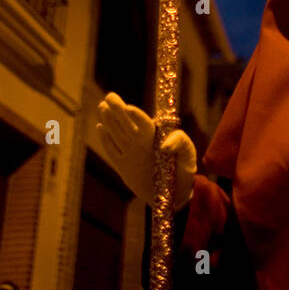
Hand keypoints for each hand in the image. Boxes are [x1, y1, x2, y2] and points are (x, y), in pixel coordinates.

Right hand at [97, 93, 195, 209]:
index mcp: (156, 136)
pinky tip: (100, 127)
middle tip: (109, 97)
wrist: (175, 192)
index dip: (136, 116)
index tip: (128, 108)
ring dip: (110, 120)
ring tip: (103, 106)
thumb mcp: (188, 153)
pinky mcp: (124, 167)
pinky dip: (106, 140)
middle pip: (127, 123)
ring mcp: (132, 153)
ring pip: (117, 134)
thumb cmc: (183, 166)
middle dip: (118, 109)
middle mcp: (142, 142)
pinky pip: (112, 152)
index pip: (144, 123)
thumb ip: (180, 143)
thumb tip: (165, 145)